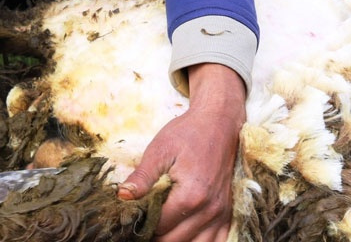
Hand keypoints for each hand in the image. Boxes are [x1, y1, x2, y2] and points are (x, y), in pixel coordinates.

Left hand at [118, 64, 246, 241]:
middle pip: (175, 241)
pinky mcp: (228, 211)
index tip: (131, 219)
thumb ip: (142, 176)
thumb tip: (122, 196)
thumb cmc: (188, 132)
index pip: (160, 227)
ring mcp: (221, 212)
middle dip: (155, 237)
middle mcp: (209, 209)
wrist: (220, 121)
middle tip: (141, 226)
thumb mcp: (160, 149)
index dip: (142, 225)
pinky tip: (185, 235)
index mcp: (191, 195)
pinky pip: (218, 241)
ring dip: (176, 241)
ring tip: (160, 231)